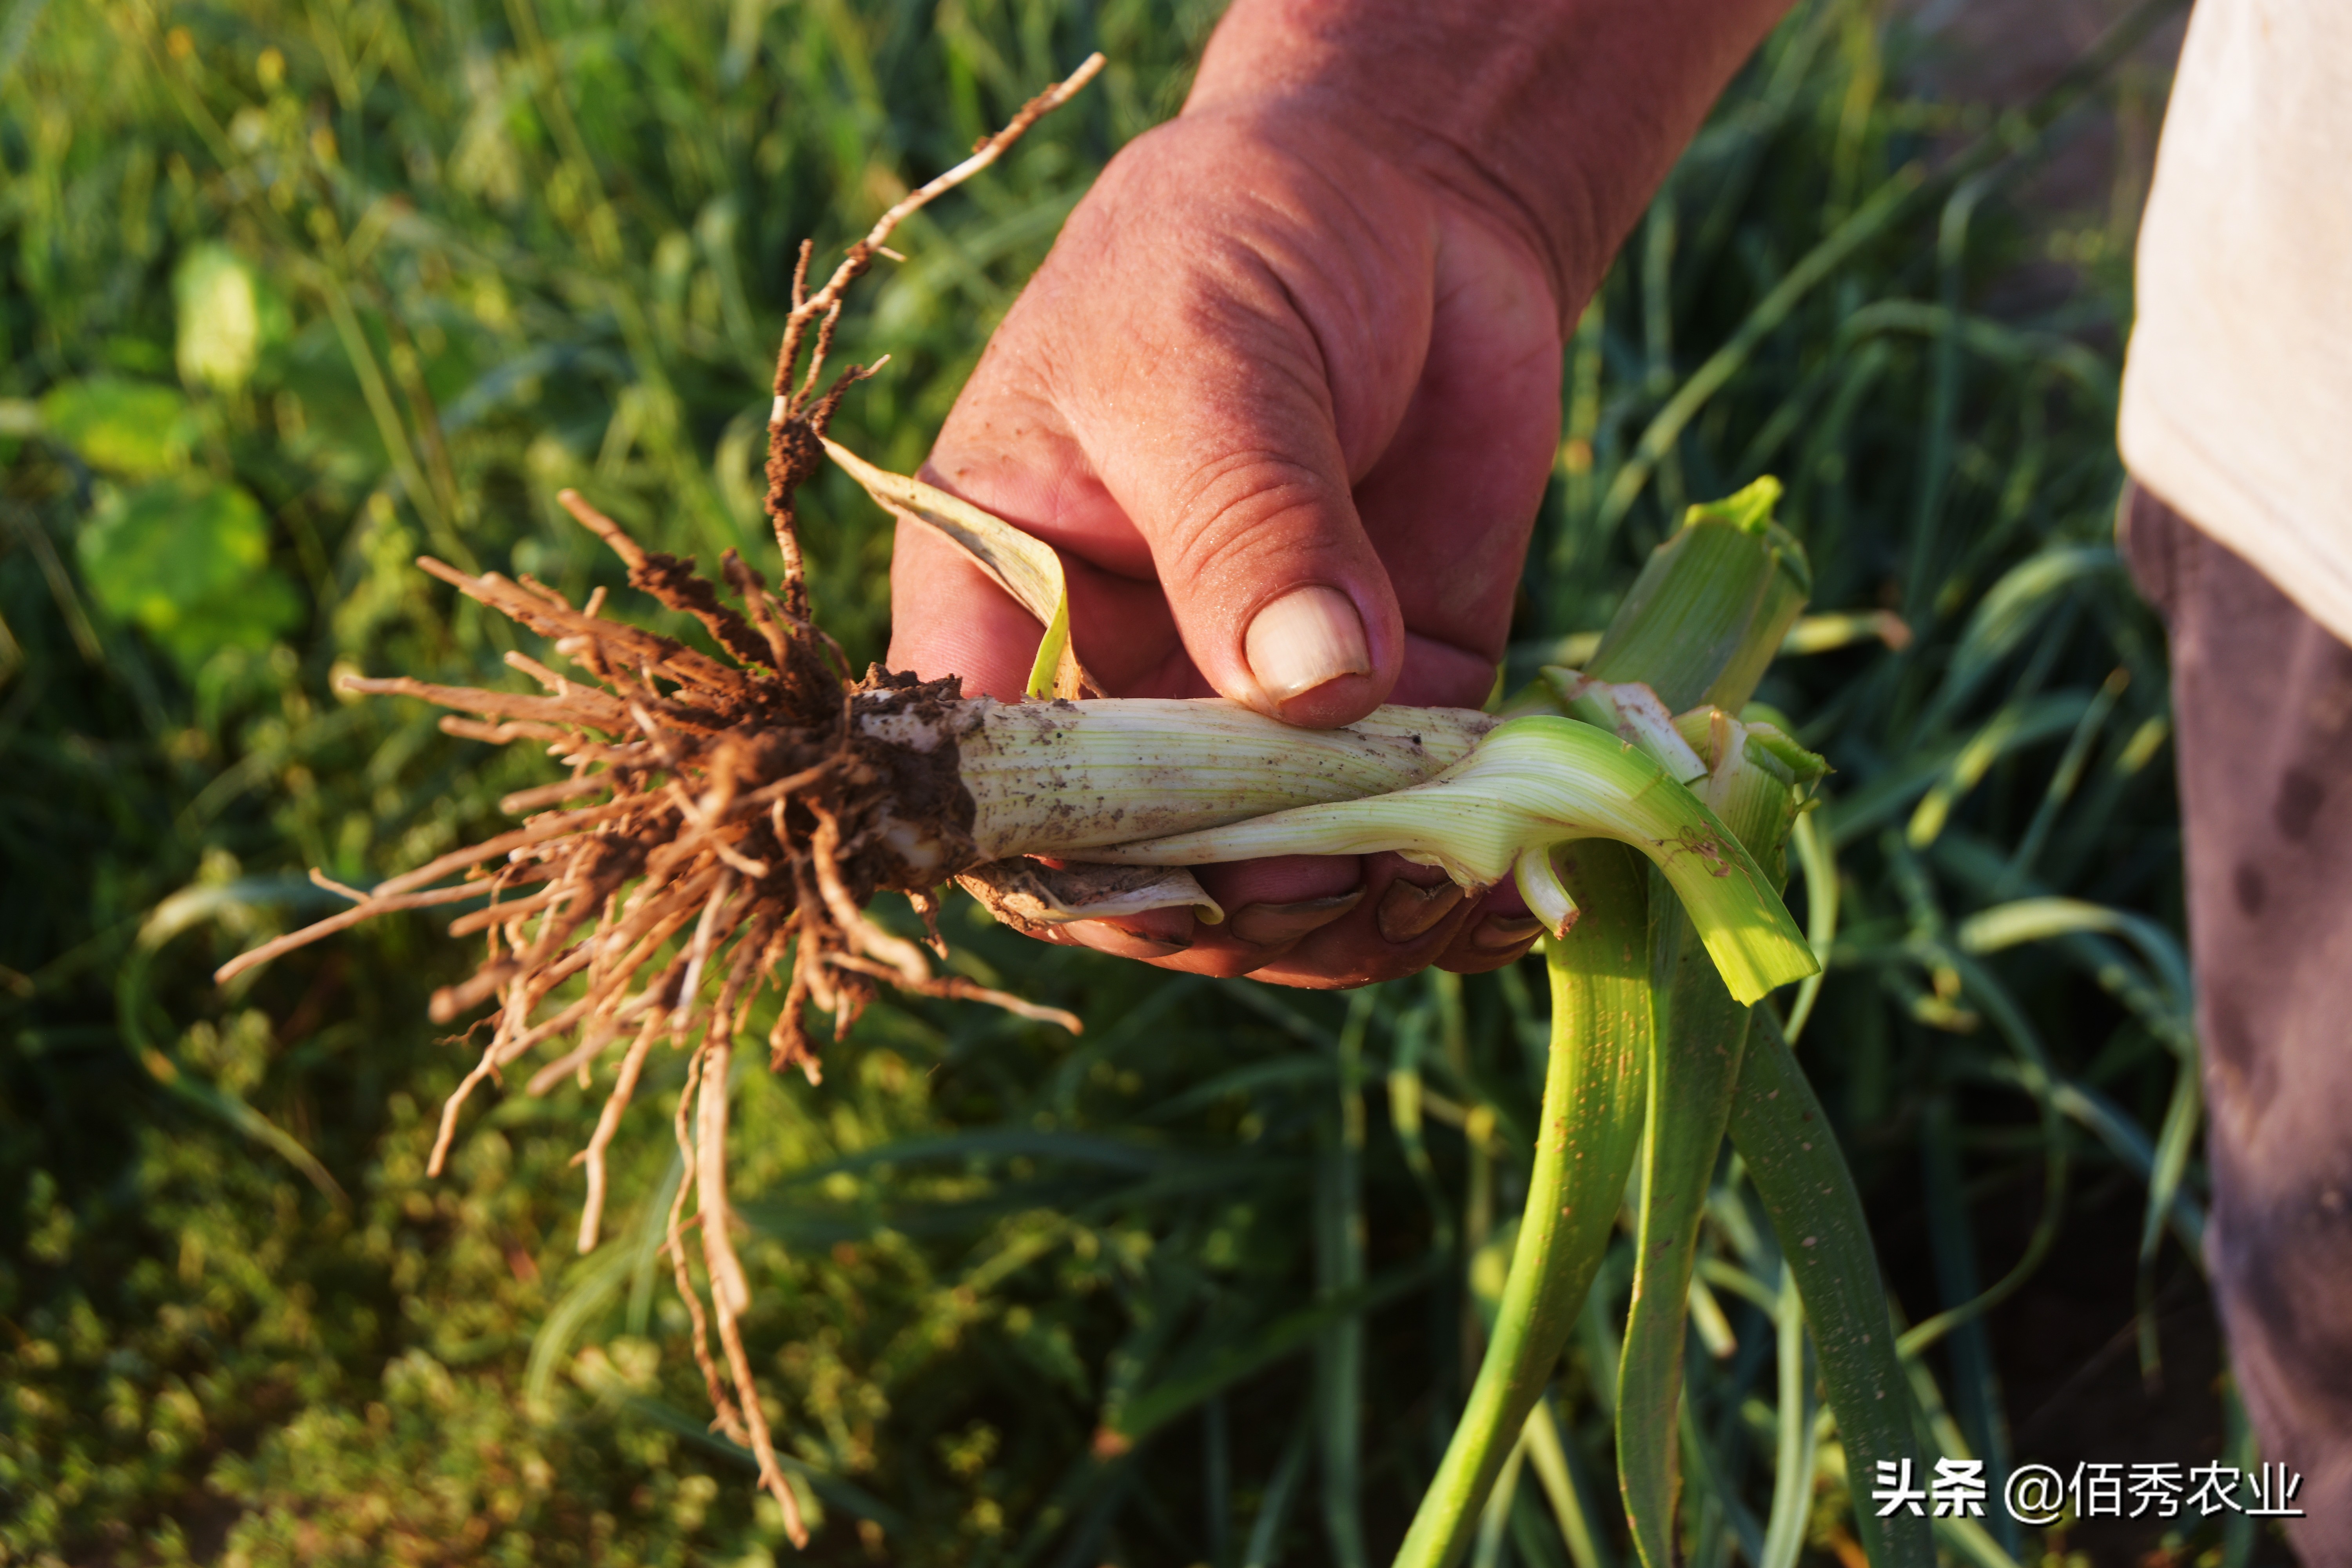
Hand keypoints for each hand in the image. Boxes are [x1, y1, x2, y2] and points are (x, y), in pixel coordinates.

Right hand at [887, 104, 1561, 985]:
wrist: (1404, 195)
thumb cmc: (1240, 238)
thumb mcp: (1210, 359)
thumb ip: (1247, 526)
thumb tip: (1315, 692)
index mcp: (1007, 600)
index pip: (1004, 785)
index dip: (1080, 864)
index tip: (1193, 890)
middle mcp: (1121, 679)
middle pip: (1153, 865)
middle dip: (1254, 902)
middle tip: (1361, 881)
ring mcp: (1256, 707)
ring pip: (1286, 878)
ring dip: (1366, 913)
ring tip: (1464, 892)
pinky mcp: (1392, 701)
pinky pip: (1409, 829)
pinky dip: (1461, 875)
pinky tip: (1523, 885)